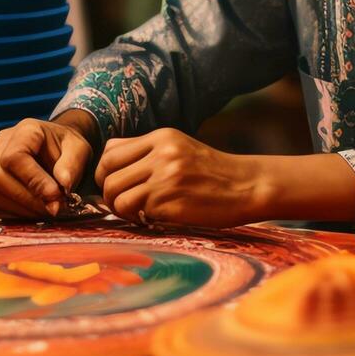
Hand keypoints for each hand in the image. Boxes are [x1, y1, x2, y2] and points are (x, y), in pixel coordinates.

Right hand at [0, 115, 93, 217]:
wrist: (58, 147)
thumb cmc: (67, 147)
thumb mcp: (79, 149)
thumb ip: (72, 165)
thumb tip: (63, 186)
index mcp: (25, 131)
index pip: (14, 157)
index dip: (33, 180)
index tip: (55, 195)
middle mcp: (0, 144)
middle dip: (28, 200)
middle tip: (54, 208)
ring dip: (21, 209)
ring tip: (47, 210)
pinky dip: (14, 211)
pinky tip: (34, 210)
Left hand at [95, 128, 263, 227]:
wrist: (248, 187)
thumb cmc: (214, 174)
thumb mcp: (182, 151)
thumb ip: (151, 155)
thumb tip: (113, 173)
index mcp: (162, 137)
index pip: (111, 150)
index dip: (106, 171)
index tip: (118, 184)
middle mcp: (161, 153)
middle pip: (107, 172)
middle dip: (109, 192)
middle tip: (124, 203)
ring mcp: (164, 177)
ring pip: (115, 194)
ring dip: (120, 208)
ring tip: (138, 213)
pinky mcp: (168, 201)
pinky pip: (132, 211)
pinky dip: (134, 218)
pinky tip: (150, 218)